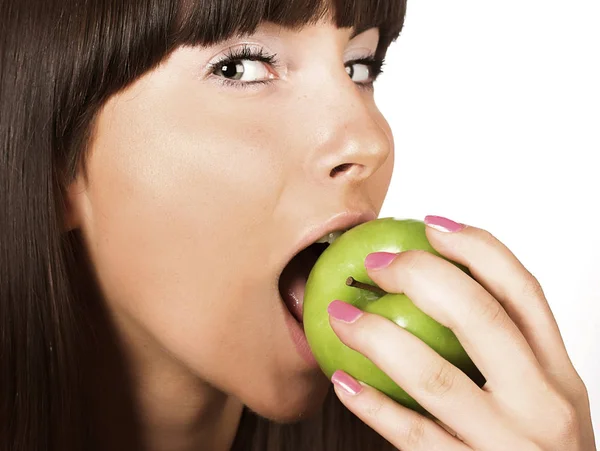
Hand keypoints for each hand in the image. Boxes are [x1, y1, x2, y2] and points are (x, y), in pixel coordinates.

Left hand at [328, 215, 595, 450]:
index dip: (476, 248)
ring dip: (377, 337)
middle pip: (480, 316)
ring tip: (342, 315)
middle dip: (420, 278)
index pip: (522, 291)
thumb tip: (440, 293)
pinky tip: (343, 382)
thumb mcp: (542, 400)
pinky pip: (412, 434)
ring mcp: (508, 445)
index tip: (432, 225)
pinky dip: (372, 404)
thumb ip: (507, 353)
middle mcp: (542, 405)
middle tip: (376, 265)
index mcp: (559, 374)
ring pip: (434, 376)